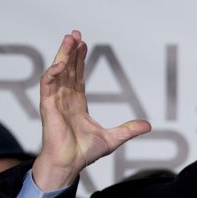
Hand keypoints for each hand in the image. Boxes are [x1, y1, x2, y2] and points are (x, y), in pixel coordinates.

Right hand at [32, 30, 150, 190]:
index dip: (80, 60)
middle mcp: (65, 99)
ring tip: (68, 38)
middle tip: (75, 33)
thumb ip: (128, 130)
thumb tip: (148, 125)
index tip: (84, 44)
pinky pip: (47, 84)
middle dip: (71, 51)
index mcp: (77, 104)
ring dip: (62, 54)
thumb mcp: (113, 138)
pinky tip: (61, 62)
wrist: (69, 164)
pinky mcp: (47, 106)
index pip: (77, 76)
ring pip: (57, 72)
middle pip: (68, 69)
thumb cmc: (84, 153)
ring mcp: (55, 101)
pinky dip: (53, 72)